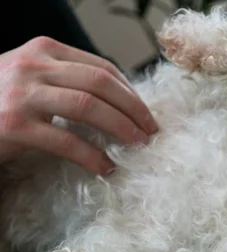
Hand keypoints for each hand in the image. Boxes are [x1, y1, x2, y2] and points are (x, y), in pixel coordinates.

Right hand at [0, 36, 158, 174]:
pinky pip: (67, 141)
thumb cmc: (1, 101)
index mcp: (45, 50)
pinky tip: (107, 167)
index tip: (146, 114)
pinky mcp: (15, 125)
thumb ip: (68, 80)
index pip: (103, 68)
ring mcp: (22, 94)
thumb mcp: (33, 78)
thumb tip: (121, 100)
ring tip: (139, 146)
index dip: (132, 93)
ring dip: (122, 129)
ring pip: (90, 108)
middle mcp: (34, 66)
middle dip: (134, 110)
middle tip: (151, 132)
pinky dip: (93, 157)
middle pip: (102, 84)